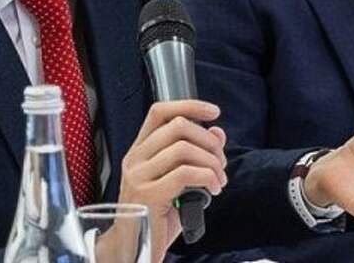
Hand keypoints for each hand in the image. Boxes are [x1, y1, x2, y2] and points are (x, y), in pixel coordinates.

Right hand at [116, 100, 226, 262]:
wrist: (133, 252)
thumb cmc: (155, 218)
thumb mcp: (177, 183)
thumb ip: (195, 156)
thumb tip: (218, 132)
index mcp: (139, 151)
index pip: (160, 112)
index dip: (189, 105)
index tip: (214, 112)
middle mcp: (135, 159)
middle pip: (178, 126)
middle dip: (209, 141)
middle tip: (221, 162)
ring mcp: (138, 177)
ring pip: (183, 148)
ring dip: (212, 162)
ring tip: (219, 180)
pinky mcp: (148, 196)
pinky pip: (185, 173)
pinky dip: (208, 177)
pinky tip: (213, 189)